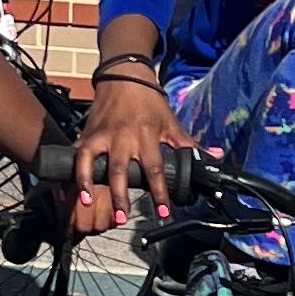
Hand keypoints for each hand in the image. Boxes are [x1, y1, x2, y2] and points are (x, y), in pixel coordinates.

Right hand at [73, 65, 187, 228]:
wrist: (125, 77)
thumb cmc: (150, 103)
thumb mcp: (172, 124)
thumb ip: (191, 146)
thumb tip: (216, 158)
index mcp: (148, 135)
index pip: (155, 168)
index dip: (160, 192)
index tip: (163, 211)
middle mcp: (124, 137)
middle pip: (121, 169)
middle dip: (121, 195)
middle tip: (123, 218)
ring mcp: (103, 135)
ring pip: (95, 162)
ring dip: (93, 184)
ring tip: (92, 204)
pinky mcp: (88, 134)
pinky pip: (79, 155)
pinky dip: (77, 172)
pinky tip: (79, 190)